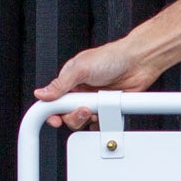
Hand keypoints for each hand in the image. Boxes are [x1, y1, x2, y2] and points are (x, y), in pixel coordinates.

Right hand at [33, 41, 160, 128]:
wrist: (138, 61)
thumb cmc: (111, 57)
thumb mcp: (81, 68)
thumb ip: (60, 84)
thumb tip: (41, 94)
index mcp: (70, 80)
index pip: (54, 100)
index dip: (52, 112)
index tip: (55, 119)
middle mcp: (81, 91)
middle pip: (67, 114)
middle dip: (73, 116)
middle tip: (83, 110)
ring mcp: (94, 101)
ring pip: (83, 121)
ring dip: (88, 119)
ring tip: (96, 109)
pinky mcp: (107, 108)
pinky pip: (100, 123)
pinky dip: (101, 123)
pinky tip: (105, 115)